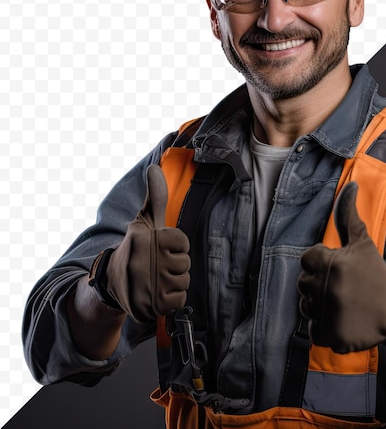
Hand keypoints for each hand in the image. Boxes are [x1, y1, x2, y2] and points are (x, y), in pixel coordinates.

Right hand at [103, 164, 190, 321]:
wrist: (112, 282)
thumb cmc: (136, 248)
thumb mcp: (144, 221)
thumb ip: (155, 197)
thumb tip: (154, 168)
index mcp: (145, 238)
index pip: (183, 242)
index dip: (176, 246)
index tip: (160, 248)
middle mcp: (144, 261)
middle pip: (185, 263)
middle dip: (175, 265)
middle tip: (156, 266)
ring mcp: (147, 284)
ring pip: (183, 282)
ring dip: (174, 283)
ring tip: (156, 279)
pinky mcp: (150, 306)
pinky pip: (179, 301)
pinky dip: (172, 300)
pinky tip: (157, 294)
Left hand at [297, 181, 385, 352]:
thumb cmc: (376, 272)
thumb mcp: (362, 242)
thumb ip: (348, 215)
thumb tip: (350, 185)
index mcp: (331, 264)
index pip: (306, 259)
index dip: (321, 263)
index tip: (339, 269)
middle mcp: (327, 289)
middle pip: (302, 284)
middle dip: (318, 284)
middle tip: (342, 287)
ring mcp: (328, 314)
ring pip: (305, 307)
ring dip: (319, 306)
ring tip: (342, 303)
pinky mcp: (331, 336)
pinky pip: (313, 330)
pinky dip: (324, 327)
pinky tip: (341, 319)